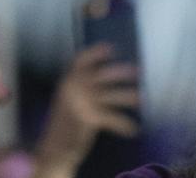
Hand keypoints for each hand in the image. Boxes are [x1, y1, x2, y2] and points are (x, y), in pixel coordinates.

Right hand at [31, 44, 141, 176]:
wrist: (53, 148)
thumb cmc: (64, 124)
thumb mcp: (68, 101)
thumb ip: (81, 89)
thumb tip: (103, 80)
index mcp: (66, 82)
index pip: (79, 61)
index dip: (94, 53)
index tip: (111, 48)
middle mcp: (72, 88)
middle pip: (100, 75)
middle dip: (119, 72)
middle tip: (137, 70)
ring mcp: (80, 103)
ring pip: (110, 96)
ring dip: (127, 96)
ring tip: (141, 98)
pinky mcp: (88, 119)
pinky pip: (112, 118)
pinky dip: (123, 124)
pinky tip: (133, 129)